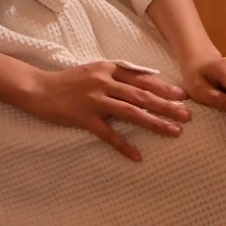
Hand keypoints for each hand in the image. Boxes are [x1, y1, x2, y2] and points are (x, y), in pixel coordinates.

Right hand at [29, 61, 190, 162]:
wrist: (38, 89)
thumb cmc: (68, 81)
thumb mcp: (94, 70)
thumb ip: (117, 74)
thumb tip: (144, 80)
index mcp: (108, 69)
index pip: (141, 78)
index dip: (163, 87)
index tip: (182, 95)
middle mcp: (104, 82)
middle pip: (141, 95)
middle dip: (166, 105)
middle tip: (187, 114)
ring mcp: (94, 100)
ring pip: (131, 112)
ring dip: (154, 122)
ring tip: (174, 132)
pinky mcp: (84, 117)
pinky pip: (108, 134)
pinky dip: (123, 145)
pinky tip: (137, 156)